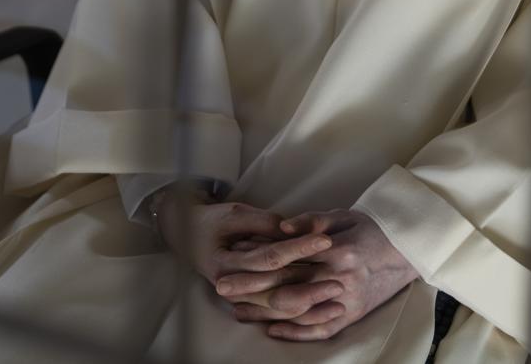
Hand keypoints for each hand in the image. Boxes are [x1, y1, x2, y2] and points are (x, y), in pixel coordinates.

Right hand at [157, 191, 341, 321]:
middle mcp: (232, 287)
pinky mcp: (248, 303)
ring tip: (337, 296)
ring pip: (279, 309)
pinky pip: (277, 314)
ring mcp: (240, 299)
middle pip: (277, 292)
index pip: (269, 258)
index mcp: (224, 263)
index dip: (299, 248)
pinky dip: (300, 316)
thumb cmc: (213, 222)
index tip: (326, 239)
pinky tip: (321, 310)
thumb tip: (295, 230)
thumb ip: (264, 223)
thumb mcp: (234, 214)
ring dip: (309, 305)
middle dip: (310, 285)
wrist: (189, 239)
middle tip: (341, 276)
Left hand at [223, 210, 417, 340]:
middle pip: (287, 285)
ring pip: (298, 310)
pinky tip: (272, 331)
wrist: (405, 250)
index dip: (259, 256)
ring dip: (266, 312)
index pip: (289, 256)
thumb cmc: (371, 229)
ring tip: (237, 310)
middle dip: (251, 288)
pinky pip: (320, 329)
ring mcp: (346, 300)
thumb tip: (282, 228)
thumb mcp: (343, 216)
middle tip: (221, 287)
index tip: (233, 255)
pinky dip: (295, 332)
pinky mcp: (351, 316)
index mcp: (337, 250)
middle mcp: (340, 278)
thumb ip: (312, 221)